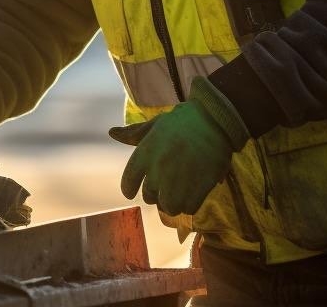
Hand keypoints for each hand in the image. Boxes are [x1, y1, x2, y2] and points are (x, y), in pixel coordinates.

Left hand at [112, 76, 249, 214]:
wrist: (214, 119)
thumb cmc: (182, 120)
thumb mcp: (155, 125)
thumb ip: (133, 134)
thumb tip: (112, 132)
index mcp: (144, 154)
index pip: (128, 183)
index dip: (129, 189)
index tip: (132, 192)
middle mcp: (157, 170)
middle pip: (149, 197)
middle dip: (155, 194)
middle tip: (165, 186)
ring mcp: (178, 180)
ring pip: (168, 207)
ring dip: (172, 203)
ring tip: (179, 194)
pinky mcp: (199, 187)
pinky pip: (189, 208)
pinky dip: (190, 205)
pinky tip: (193, 194)